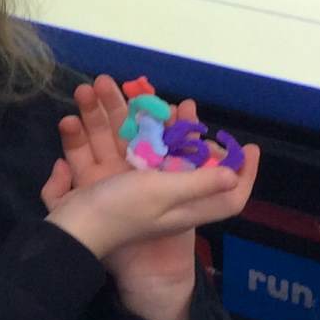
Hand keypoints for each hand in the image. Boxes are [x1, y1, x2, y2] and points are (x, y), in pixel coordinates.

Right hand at [39, 76, 260, 266]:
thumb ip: (199, 182)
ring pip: (127, 138)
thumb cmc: (122, 212)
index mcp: (183, 201)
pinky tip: (70, 121)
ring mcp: (127, 183)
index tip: (249, 147)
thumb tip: (234, 174)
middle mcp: (161, 191)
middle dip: (165, 119)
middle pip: (175, 151)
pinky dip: (81, 134)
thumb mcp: (164, 194)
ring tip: (93, 85)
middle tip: (163, 96)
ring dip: (107, 110)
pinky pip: (96, 149)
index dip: (243, 174)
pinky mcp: (100, 180)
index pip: (227, 195)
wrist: (70, 233)